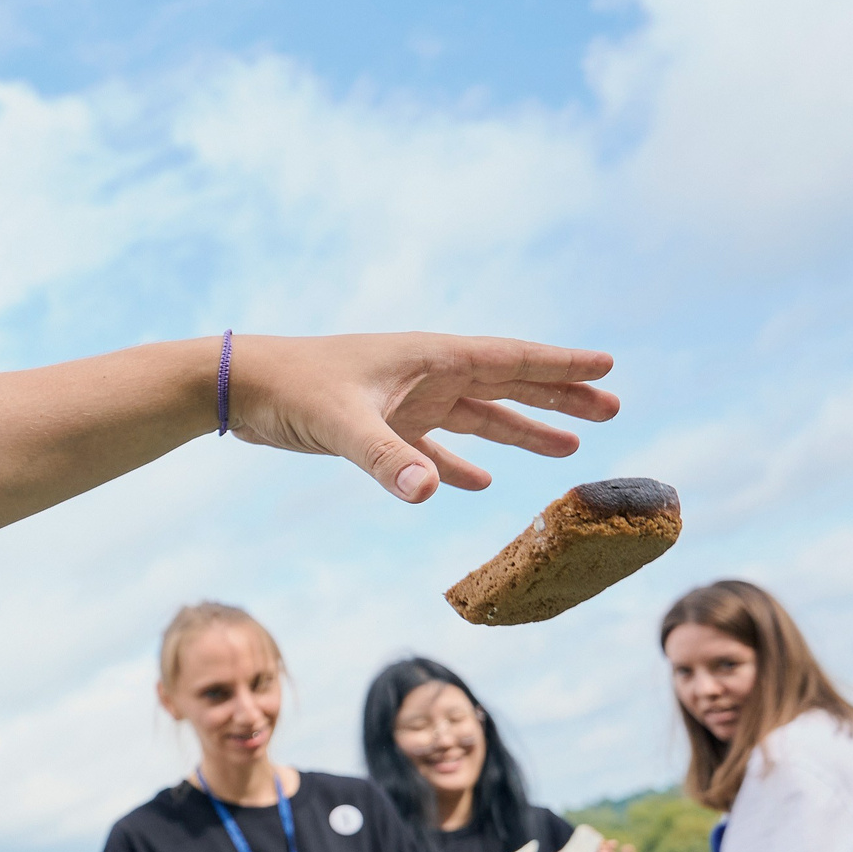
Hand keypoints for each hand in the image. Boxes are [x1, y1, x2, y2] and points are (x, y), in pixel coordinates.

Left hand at [227, 333, 617, 502]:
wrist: (241, 386)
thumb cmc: (291, 390)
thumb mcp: (340, 423)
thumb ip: (386, 458)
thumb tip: (430, 493)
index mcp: (428, 358)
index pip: (510, 358)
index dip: (560, 366)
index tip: (608, 367)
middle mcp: (424, 375)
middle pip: (507, 385)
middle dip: (558, 398)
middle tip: (611, 411)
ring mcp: (403, 401)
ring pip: (478, 416)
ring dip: (521, 432)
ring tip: (569, 450)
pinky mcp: (378, 427)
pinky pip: (432, 448)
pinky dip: (458, 463)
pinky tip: (477, 483)